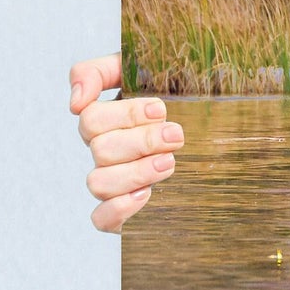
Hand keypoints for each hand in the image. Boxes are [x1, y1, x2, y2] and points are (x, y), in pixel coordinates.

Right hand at [70, 54, 182, 232]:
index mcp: (106, 121)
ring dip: (136, 172)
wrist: (214, 134)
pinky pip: (100, 219)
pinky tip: (147, 194)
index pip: (91, 118)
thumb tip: (75, 101)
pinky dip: (119, 208)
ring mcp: (111, 183)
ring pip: (98, 183)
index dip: (125, 114)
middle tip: (176, 136)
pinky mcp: (121, 212)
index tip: (160, 109)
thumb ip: (99, 72)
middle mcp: (105, 152)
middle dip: (142, 141)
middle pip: (100, 149)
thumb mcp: (142, 70)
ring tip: (170, 163)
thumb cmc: (175, 96)